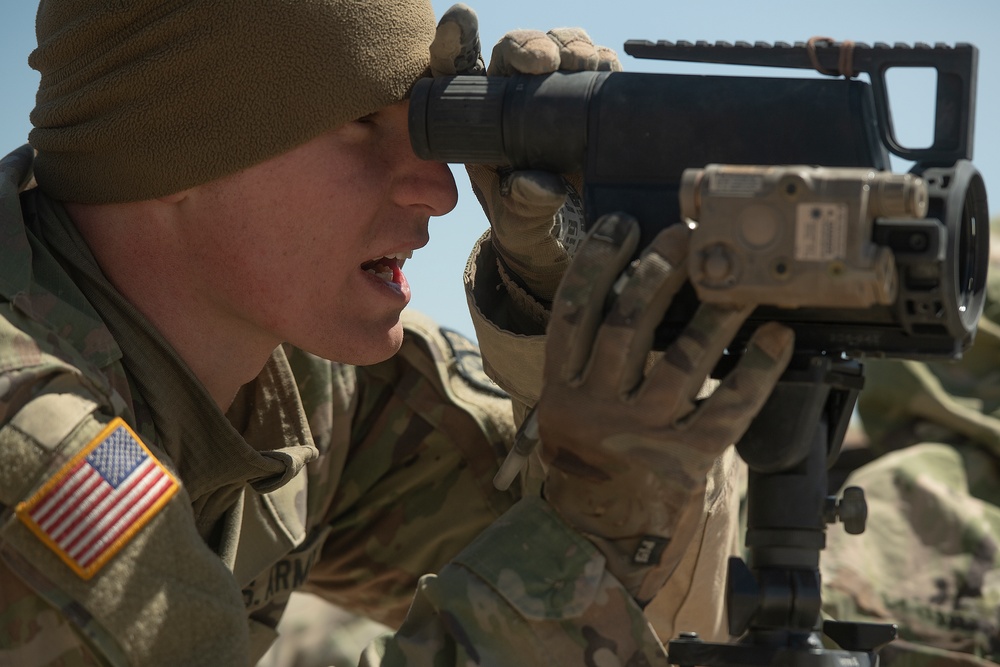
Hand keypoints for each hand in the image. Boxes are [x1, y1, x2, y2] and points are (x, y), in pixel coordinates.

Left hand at [430, 5, 620, 305]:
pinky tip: (603, 67)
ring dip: (568, 45)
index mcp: (479, 124)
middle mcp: (514, 101)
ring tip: (579, 62)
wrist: (570, 244)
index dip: (456, 42)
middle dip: (527, 45)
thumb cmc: (527, 230)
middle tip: (543, 62)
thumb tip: (536, 183)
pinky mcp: (591, 99)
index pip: (458, 72)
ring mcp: (555, 96)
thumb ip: (522, 208)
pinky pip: (596, 64)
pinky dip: (601, 59)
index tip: (460, 23)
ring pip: (557, 47)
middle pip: (513, 51)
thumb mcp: (519, 228)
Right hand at [537, 214, 793, 604]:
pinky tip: (777, 337)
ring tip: (739, 278)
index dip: (596, 263)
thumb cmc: (590, 457)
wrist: (599, 534)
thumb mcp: (570, 406)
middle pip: (626, 326)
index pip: (573, 312)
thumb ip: (590, 357)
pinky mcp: (687, 461)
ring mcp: (642, 436)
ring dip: (713, 313)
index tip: (622, 225)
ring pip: (681, 362)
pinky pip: (727, 409)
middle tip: (686, 238)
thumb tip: (634, 282)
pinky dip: (756, 371)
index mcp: (560, 389)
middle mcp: (596, 409)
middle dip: (657, 274)